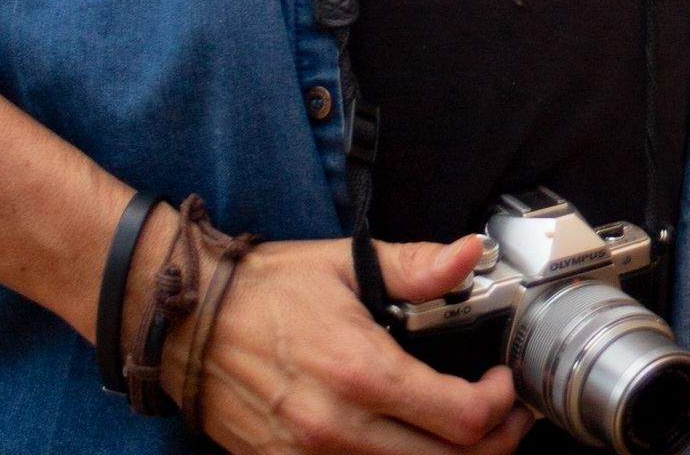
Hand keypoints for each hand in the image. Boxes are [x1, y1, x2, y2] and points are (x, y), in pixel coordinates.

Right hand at [157, 232, 530, 454]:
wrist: (184, 322)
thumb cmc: (265, 289)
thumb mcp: (345, 264)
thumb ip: (415, 266)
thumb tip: (471, 253)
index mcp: (361, 372)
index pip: (461, 417)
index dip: (500, 406)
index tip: (503, 384)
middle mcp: (338, 428)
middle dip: (492, 444)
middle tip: (504, 419)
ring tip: (463, 434)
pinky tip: (407, 442)